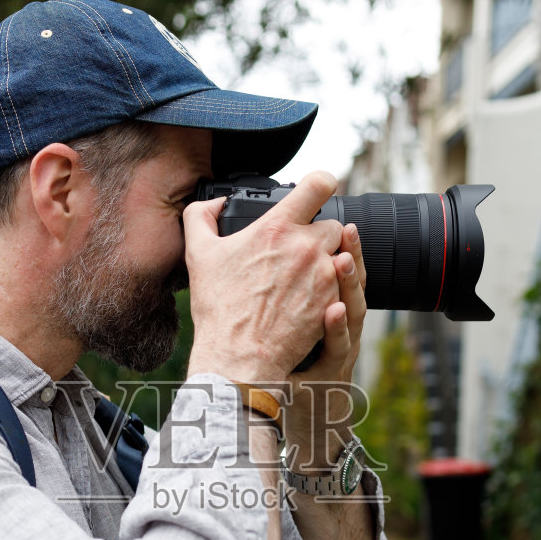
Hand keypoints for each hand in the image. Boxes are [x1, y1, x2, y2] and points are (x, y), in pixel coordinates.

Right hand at [183, 170, 346, 384]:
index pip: (320, 184)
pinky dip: (329, 290)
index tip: (319, 190)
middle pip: (333, 224)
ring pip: (341, 256)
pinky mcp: (334, 302)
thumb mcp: (198, 254)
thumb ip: (201, 216)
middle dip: (319, 235)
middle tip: (297, 253)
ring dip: (327, 263)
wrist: (240, 356)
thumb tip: (216, 203)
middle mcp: (306, 246)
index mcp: (276, 227)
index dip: (322, 183)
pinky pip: (342, 286)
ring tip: (302, 280)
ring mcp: (324, 275)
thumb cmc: (219, 308)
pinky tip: (306, 301)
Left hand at [281, 220, 365, 471]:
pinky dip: (337, 328)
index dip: (333, 234)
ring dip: (350, 281)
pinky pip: (338, 347)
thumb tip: (246, 249)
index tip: (327, 202)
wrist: (284, 414)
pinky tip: (331, 311)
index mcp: (321, 302)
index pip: (331, 260)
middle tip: (344, 226)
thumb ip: (276, 288)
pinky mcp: (333, 371)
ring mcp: (338, 344)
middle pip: (347, 277)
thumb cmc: (283, 366)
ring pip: (352, 307)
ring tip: (342, 259)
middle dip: (347, 250)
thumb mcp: (283, 322)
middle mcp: (336, 319)